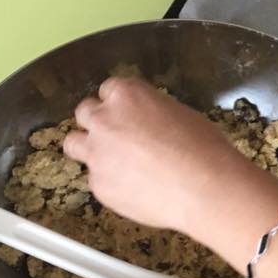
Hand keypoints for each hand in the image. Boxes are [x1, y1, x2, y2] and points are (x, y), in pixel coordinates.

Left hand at [63, 78, 267, 236]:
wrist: (203, 188)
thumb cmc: (203, 148)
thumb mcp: (181, 114)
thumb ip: (152, 114)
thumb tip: (149, 124)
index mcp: (128, 95)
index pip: (109, 88)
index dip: (119, 102)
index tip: (128, 112)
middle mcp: (104, 120)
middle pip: (84, 112)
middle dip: (97, 121)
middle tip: (117, 134)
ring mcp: (97, 153)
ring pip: (74, 144)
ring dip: (89, 148)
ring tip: (113, 161)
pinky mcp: (98, 185)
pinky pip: (96, 179)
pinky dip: (110, 182)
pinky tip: (135, 188)